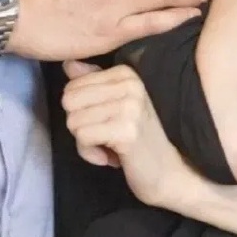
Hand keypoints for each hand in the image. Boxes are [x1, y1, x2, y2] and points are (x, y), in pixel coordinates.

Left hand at [62, 60, 186, 207]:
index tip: (104, 123)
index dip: (80, 111)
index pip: (72, 86)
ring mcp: (130, 107)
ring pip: (73, 121)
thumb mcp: (114, 104)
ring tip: (110, 146)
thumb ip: (92, 82)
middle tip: (104, 135)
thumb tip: (68, 63)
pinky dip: (90, 153)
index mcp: (126, 73)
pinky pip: (82, 138)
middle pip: (69, 102)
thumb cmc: (137, 139)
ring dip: (86, 142)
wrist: (168, 173)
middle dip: (79, 124)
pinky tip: (110, 157)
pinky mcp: (126, 131)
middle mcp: (130, 84)